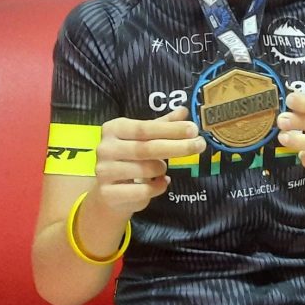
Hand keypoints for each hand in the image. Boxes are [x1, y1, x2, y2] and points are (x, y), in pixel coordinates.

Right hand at [88, 107, 205, 215]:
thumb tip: (184, 111)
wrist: (108, 193)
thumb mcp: (143, 139)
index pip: (145, 127)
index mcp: (114, 128)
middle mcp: (106, 148)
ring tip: (163, 169)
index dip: (171, 129)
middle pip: (147, 148)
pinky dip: (157, 187)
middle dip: (177, 146)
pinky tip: (160, 183)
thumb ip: (163, 125)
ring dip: (162, 169)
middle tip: (199, 145)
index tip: (194, 129)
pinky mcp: (108, 193)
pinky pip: (143, 191)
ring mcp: (104, 171)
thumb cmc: (129, 159)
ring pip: (145, 170)